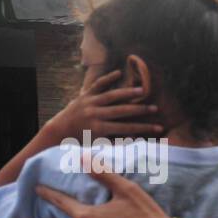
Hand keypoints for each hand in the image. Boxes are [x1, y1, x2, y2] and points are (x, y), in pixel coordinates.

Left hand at [43, 70, 163, 141]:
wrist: (59, 131)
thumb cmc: (81, 141)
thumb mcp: (98, 144)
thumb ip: (116, 141)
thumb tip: (136, 138)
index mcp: (99, 129)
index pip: (127, 128)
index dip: (144, 129)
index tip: (159, 128)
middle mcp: (95, 114)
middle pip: (122, 111)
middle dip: (140, 110)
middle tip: (156, 108)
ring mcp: (89, 103)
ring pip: (112, 95)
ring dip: (129, 92)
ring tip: (143, 90)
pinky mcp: (84, 95)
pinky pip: (97, 85)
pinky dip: (107, 78)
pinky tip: (119, 73)